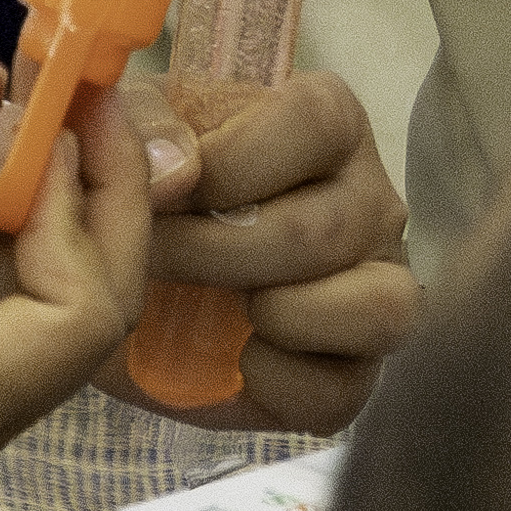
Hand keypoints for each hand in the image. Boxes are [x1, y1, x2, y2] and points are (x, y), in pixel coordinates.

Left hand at [121, 65, 419, 437]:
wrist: (132, 285)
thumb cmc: (151, 196)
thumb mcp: (130, 139)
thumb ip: (144, 125)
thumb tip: (173, 168)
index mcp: (327, 123)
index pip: (313, 123)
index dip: (230, 163)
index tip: (163, 193)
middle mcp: (371, 197)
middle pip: (321, 230)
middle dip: (214, 256)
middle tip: (150, 263)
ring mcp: (380, 285)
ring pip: (375, 305)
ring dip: (275, 315)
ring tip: (215, 311)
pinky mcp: (359, 369)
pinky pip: (346, 388)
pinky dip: (279, 382)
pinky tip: (235, 359)